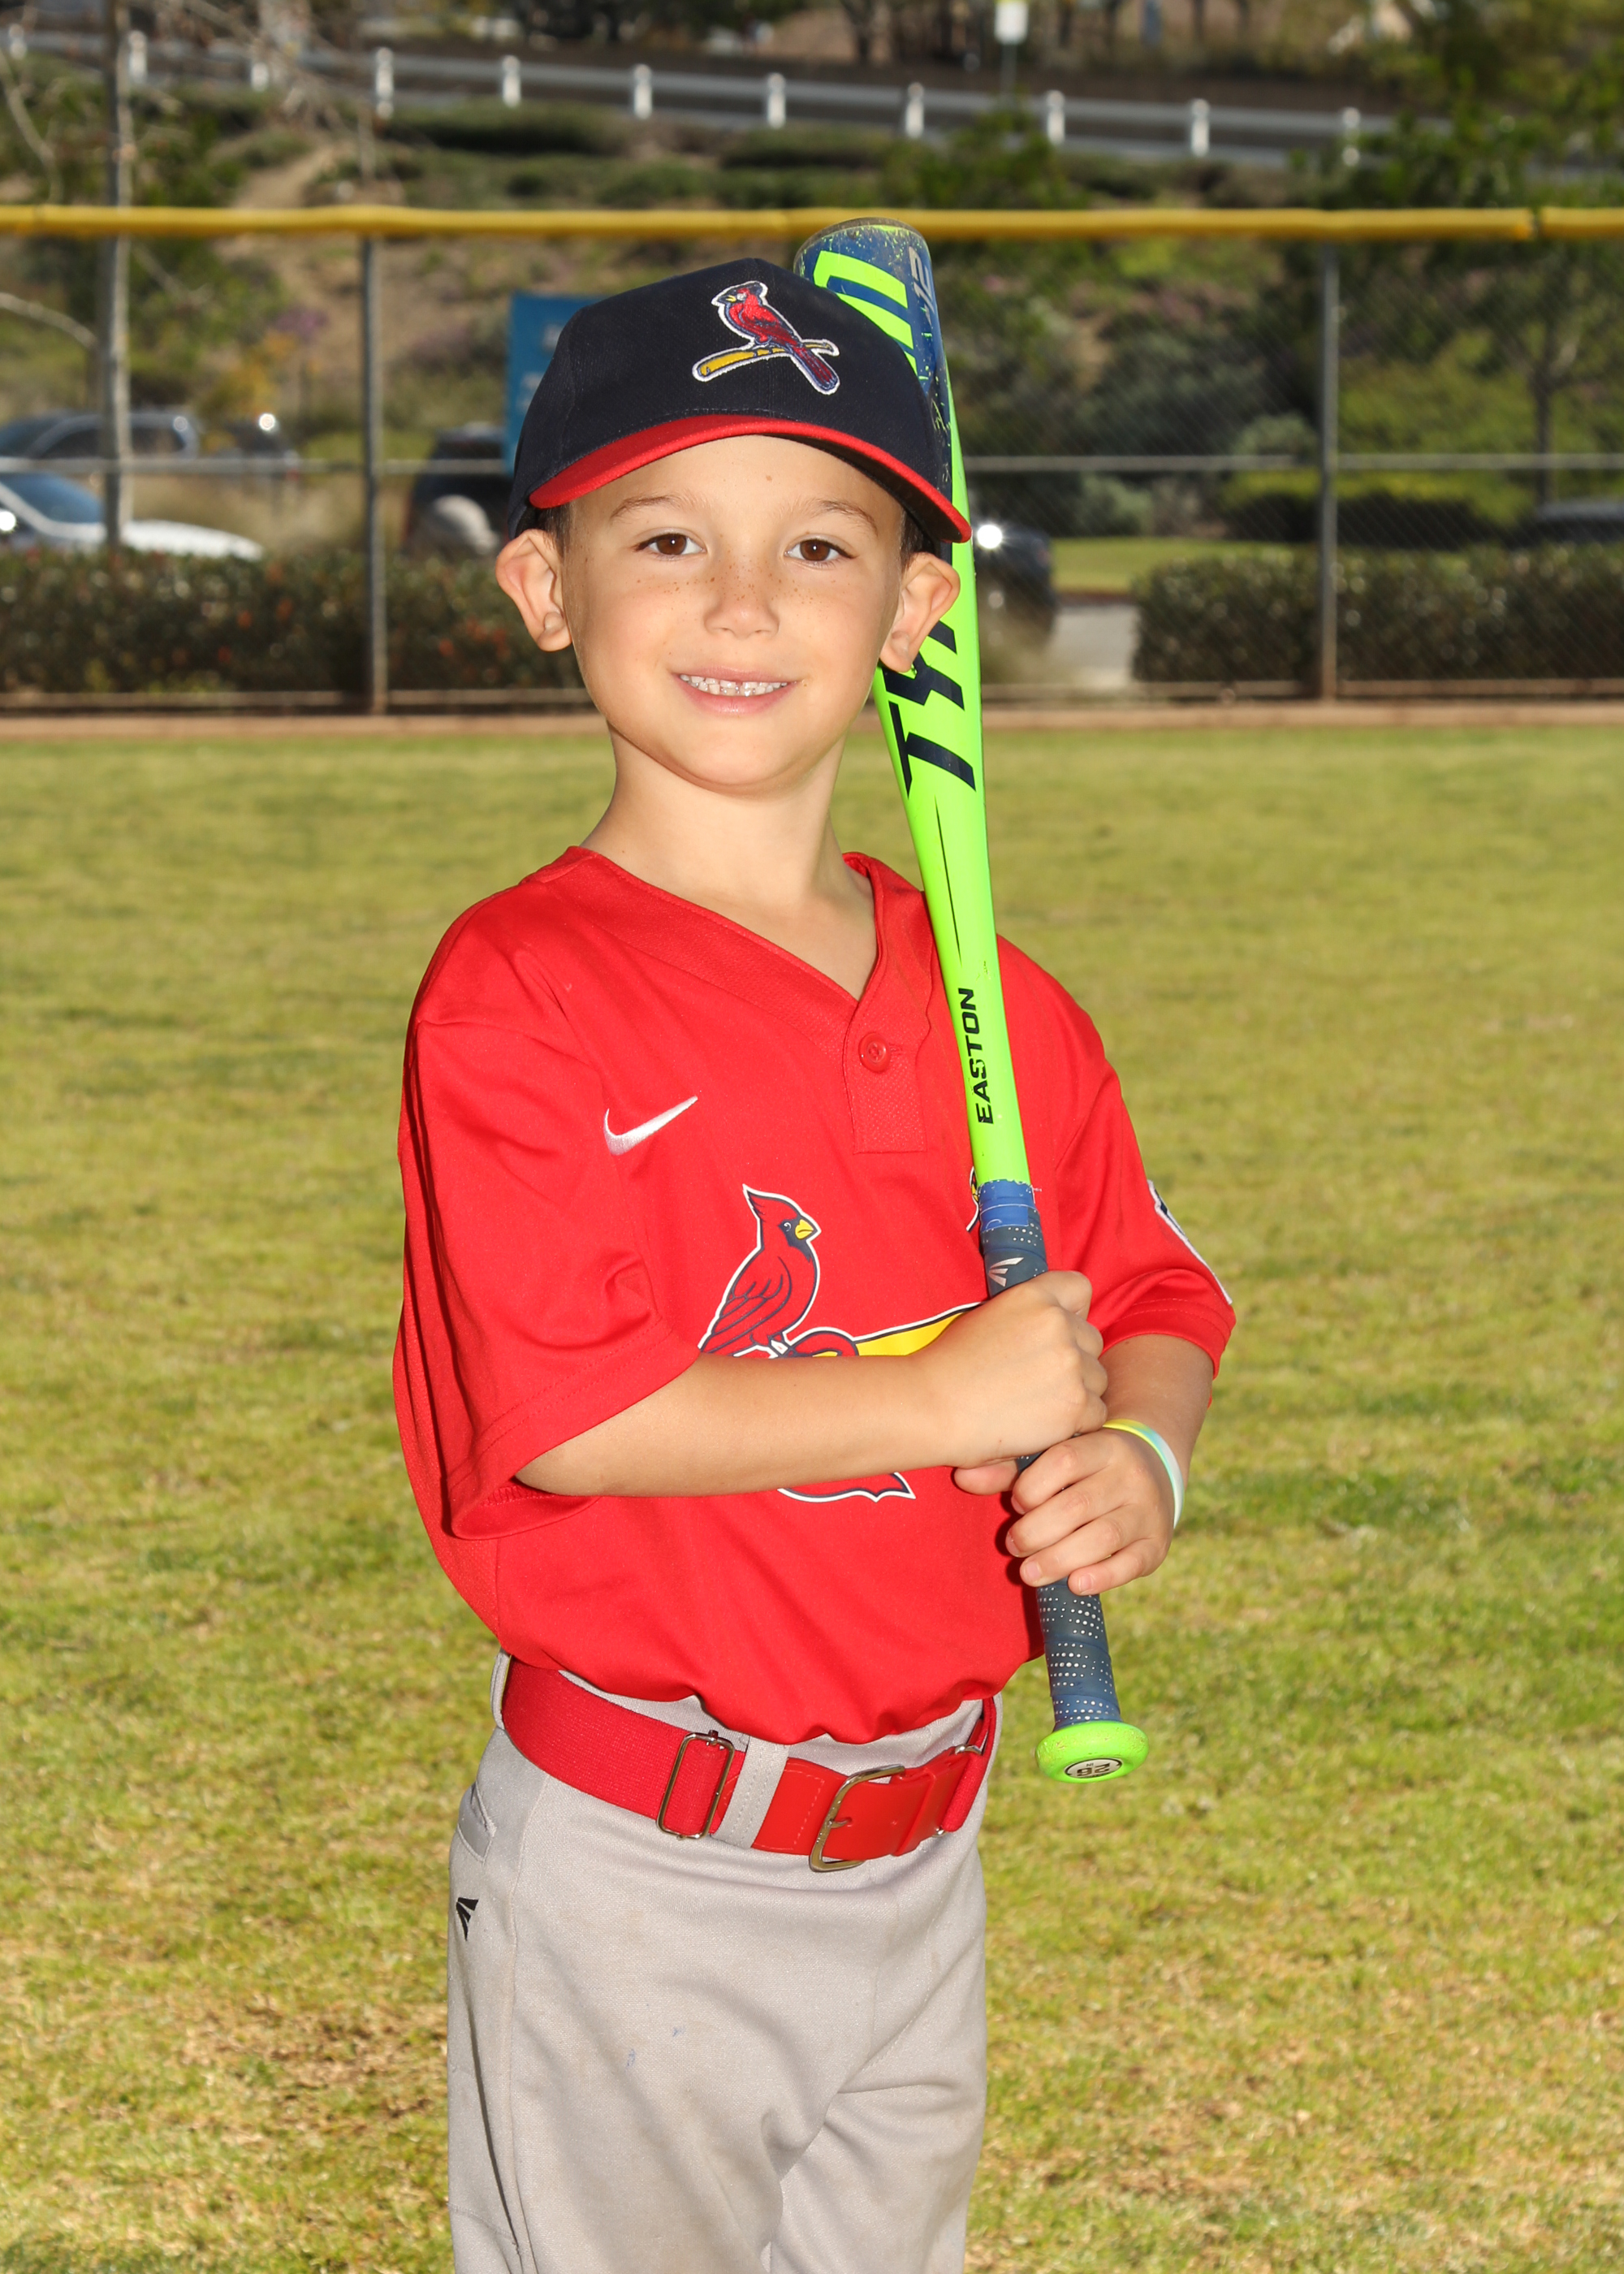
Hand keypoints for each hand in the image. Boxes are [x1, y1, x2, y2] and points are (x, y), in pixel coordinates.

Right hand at [915, 1273, 1106, 1467]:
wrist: (931, 1407)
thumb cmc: (948, 1368)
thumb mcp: (987, 1317)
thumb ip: (1027, 1316)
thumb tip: (1057, 1324)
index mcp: (1033, 1297)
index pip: (1079, 1288)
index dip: (1072, 1313)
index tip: (1055, 1334)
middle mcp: (1058, 1324)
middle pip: (1092, 1341)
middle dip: (1073, 1360)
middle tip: (1037, 1381)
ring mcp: (1070, 1364)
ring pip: (1097, 1379)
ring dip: (1076, 1393)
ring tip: (1035, 1406)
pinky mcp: (1076, 1404)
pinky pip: (1096, 1413)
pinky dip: (1075, 1424)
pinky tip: (1042, 1425)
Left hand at [954, 1427, 1176, 1595]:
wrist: (1154, 1472)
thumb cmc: (1086, 1468)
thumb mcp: (1058, 1457)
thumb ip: (1011, 1468)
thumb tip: (962, 1476)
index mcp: (1104, 1445)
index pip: (1065, 1460)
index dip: (1032, 1487)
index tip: (1015, 1504)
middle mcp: (1130, 1475)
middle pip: (1077, 1505)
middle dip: (1036, 1531)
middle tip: (1012, 1545)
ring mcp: (1147, 1510)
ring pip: (1102, 1537)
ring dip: (1058, 1559)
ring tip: (1027, 1573)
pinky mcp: (1157, 1544)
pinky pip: (1131, 1564)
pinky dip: (1102, 1577)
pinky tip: (1073, 1585)